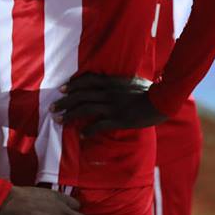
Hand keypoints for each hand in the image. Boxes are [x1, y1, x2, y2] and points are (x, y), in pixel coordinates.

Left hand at [51, 73, 165, 136]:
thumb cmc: (148, 90)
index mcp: (110, 82)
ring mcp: (112, 106)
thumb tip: (109, 80)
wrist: (162, 101)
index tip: (61, 89)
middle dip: (64, 102)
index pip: (86, 80)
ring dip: (69, 115)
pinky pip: (99, 125)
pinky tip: (81, 135)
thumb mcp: (130, 80)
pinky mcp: (119, 119)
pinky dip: (88, 130)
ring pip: (85, 109)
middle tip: (52, 108)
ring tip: (59, 120)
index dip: (72, 85)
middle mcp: (108, 92)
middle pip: (80, 96)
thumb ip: (117, 80)